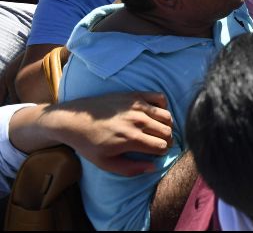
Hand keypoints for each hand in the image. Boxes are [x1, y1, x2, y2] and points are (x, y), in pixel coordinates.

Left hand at [51, 92, 172, 175]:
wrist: (73, 120)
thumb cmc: (88, 144)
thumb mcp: (105, 163)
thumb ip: (131, 168)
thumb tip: (153, 167)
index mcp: (132, 139)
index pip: (162, 146)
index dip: (162, 152)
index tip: (156, 153)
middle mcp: (138, 121)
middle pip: (168, 131)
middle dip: (167, 140)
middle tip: (160, 143)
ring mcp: (137, 106)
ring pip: (167, 116)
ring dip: (167, 125)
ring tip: (159, 130)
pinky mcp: (134, 95)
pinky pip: (160, 97)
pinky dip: (162, 106)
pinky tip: (155, 113)